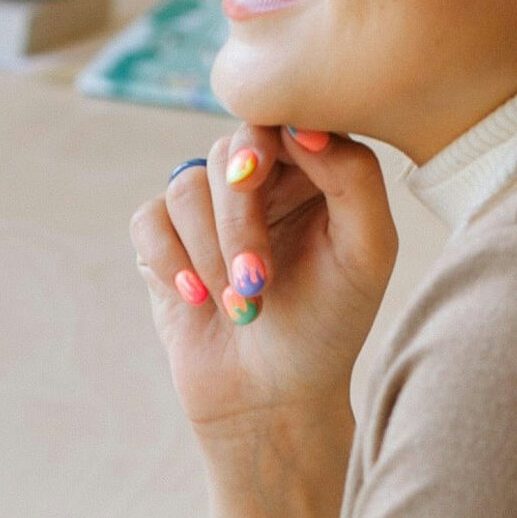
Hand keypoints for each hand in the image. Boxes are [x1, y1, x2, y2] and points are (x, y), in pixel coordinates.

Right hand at [128, 124, 397, 484]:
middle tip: (256, 280)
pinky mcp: (163, 240)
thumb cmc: (330, 325)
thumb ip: (355, 177)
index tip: (266, 177)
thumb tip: (303, 126)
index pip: (284, 119)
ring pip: (186, 185)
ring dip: (211, 252)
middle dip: (239, 221)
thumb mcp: (367, 252)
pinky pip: (148, 219)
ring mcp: (207, 208)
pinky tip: (198, 298)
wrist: (273, 398)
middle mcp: (259, 180)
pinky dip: (171, 261)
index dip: (270, 143)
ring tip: (239, 304)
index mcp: (312, 170)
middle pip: (230, 154)